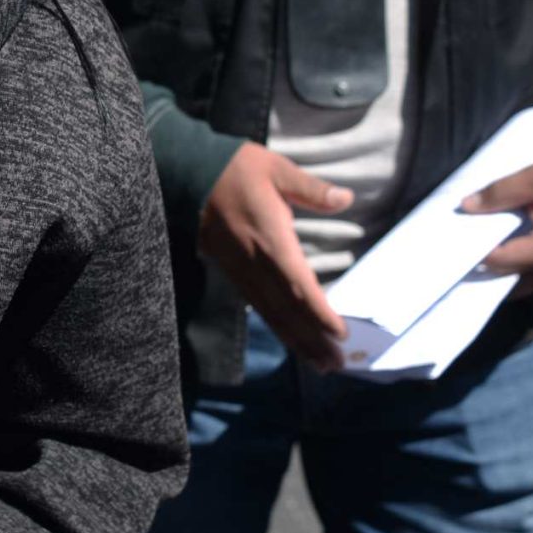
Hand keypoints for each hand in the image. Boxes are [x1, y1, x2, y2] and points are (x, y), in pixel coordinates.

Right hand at [199, 143, 353, 370]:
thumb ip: (311, 189)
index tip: (341, 333)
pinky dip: (277, 326)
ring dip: (296, 341)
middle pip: (287, 310)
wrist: (187, 173)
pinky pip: (257, 305)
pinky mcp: (232, 271)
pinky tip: (291, 338)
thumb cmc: (236, 168)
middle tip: (336, 364)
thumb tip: (345, 199)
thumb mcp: (277, 169)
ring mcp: (241, 270)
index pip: (298, 285)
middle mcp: (255, 262)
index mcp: (270, 239)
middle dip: (312, 339)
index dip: (319, 313)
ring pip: (271, 313)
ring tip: (320, 363)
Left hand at [464, 149, 532, 295]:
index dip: (475, 252)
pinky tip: (511, 248)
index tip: (454, 242)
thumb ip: (499, 194)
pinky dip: (526, 265)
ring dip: (508, 269)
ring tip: (484, 251)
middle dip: (488, 267)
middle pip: (514, 277)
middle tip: (463, 253)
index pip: (500, 261)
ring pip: (530, 279)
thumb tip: (466, 207)